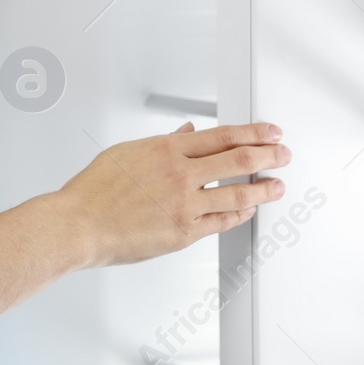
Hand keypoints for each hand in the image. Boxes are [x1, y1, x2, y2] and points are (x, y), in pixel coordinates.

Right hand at [56, 122, 290, 269]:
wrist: (80, 224)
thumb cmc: (95, 190)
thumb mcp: (127, 153)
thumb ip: (162, 143)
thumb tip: (186, 133)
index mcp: (166, 149)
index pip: (222, 135)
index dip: (253, 133)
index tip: (270, 132)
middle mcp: (179, 174)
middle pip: (238, 159)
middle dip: (268, 155)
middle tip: (283, 154)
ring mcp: (184, 204)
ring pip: (237, 192)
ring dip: (263, 188)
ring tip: (277, 185)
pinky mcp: (184, 232)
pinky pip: (221, 221)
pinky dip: (239, 214)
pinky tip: (248, 209)